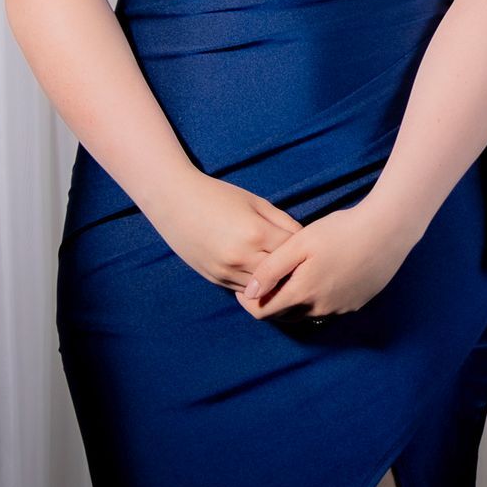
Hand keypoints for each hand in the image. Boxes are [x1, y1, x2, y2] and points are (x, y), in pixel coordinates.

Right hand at [145, 170, 301, 290]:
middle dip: (294, 270)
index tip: (311, 248)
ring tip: (287, 274)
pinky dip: (257, 286)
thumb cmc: (219, 196)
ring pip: (264, 288)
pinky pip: (245, 290)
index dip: (305, 249)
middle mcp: (242, 256)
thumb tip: (304, 240)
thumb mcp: (257, 202)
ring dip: (276, 283)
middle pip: (282, 275)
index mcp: (256, 233)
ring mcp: (226, 271)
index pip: (294, 251)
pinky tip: (264, 277)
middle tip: (304, 266)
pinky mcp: (215, 279)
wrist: (175, 202)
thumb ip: (283, 222)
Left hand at [240, 203, 417, 320]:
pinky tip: (326, 275)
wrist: (387, 230)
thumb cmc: (341, 230)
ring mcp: (341, 308)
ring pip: (309, 311)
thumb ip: (271, 269)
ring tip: (298, 275)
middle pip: (285, 315)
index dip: (249, 302)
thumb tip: (249, 293)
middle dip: (273, 302)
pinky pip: (331, 306)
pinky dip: (321, 297)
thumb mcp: (299, 243)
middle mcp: (320, 308)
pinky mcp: (358, 303)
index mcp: (302, 293)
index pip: (264, 312)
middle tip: (270, 281)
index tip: (244, 288)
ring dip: (298, 300)